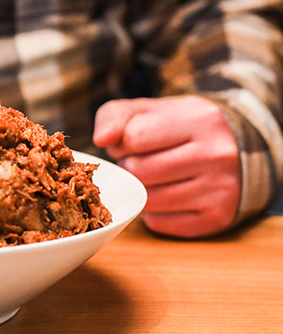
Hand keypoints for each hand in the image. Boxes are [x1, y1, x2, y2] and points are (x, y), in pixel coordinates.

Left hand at [93, 96, 239, 237]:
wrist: (233, 150)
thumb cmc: (177, 129)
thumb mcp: (147, 110)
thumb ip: (115, 116)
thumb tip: (102, 140)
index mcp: (200, 119)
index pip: (133, 137)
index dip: (124, 141)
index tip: (135, 141)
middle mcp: (217, 154)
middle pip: (139, 171)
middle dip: (130, 166)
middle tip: (143, 160)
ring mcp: (221, 189)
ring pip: (147, 200)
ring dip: (139, 189)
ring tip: (154, 176)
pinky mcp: (217, 218)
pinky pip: (159, 223)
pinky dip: (152, 212)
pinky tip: (166, 194)